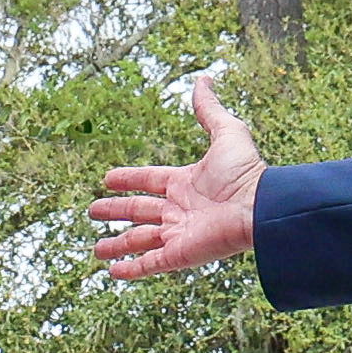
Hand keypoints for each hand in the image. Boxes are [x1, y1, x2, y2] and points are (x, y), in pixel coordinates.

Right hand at [85, 80, 265, 278]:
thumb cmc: (245, 172)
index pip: (149, 181)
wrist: (258, 207)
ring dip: (117, 245)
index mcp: (185, 183)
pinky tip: (113, 272)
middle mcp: (179, 210)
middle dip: (116, 212)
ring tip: (96, 249)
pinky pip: (149, 264)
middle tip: (93, 211)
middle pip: (139, 212)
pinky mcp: (178, 256)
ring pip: (139, 241)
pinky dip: (130, 269)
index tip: (108, 178)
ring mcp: (178, 235)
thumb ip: (209, 110)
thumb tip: (204, 80)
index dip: (128, 179)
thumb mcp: (226, 132)